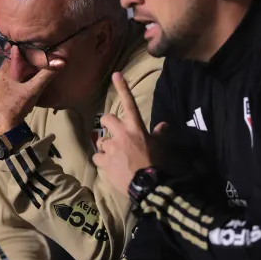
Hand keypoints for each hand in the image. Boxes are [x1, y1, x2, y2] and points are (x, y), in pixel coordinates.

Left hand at [0, 59, 64, 133]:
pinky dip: (7, 93)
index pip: (13, 57)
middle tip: (32, 74)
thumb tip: (62, 61)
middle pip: (9, 69)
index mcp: (3, 71)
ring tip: (24, 87)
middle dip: (20, 71)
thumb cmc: (16, 105)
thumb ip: (47, 74)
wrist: (1, 128)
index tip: (33, 60)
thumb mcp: (34, 89)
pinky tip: (14, 99)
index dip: (24, 57)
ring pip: (4, 81)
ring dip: (13, 82)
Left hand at [92, 72, 167, 194]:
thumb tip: (163, 125)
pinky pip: (97, 157)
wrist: (148, 184)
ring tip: (116, 157)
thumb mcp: (160, 146)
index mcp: (136, 128)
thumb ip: (159, 134)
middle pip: (106, 119)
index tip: (116, 74)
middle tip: (114, 135)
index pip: (129, 103)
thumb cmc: (156, 163)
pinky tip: (110, 167)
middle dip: (108, 125)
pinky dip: (102, 161)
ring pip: (101, 141)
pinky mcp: (103, 161)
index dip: (123, 88)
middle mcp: (121, 133)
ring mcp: (111, 147)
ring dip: (106, 147)